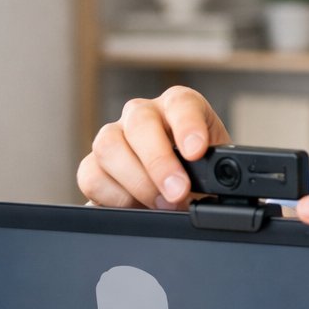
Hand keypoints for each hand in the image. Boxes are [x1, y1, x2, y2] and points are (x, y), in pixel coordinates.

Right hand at [77, 86, 231, 208]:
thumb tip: (212, 191)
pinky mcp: (94, 164)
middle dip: (159, 162)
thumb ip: (216, 174)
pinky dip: (114, 197)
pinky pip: (91, 175)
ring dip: (137, 182)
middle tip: (178, 192)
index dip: (187, 125)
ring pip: (109, 146)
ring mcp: (115, 136)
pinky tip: (136, 206)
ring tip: (163, 205)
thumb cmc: (201, 177)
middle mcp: (143, 115)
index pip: (182, 102)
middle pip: (140, 122)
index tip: (196, 151)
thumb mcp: (217, 171)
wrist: (179, 195)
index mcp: (179, 107)